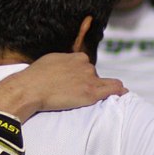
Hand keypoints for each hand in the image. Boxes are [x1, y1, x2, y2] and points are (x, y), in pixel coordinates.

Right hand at [0, 52, 126, 121]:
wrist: (30, 88)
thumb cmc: (35, 76)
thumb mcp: (50, 60)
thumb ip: (63, 61)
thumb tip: (65, 64)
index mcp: (75, 57)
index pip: (84, 64)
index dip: (79, 73)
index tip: (73, 81)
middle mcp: (85, 65)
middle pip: (92, 74)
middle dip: (85, 82)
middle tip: (70, 92)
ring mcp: (89, 78)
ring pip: (101, 83)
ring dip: (94, 89)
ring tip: (79, 97)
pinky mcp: (91, 93)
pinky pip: (114, 89)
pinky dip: (119, 91)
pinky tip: (123, 94)